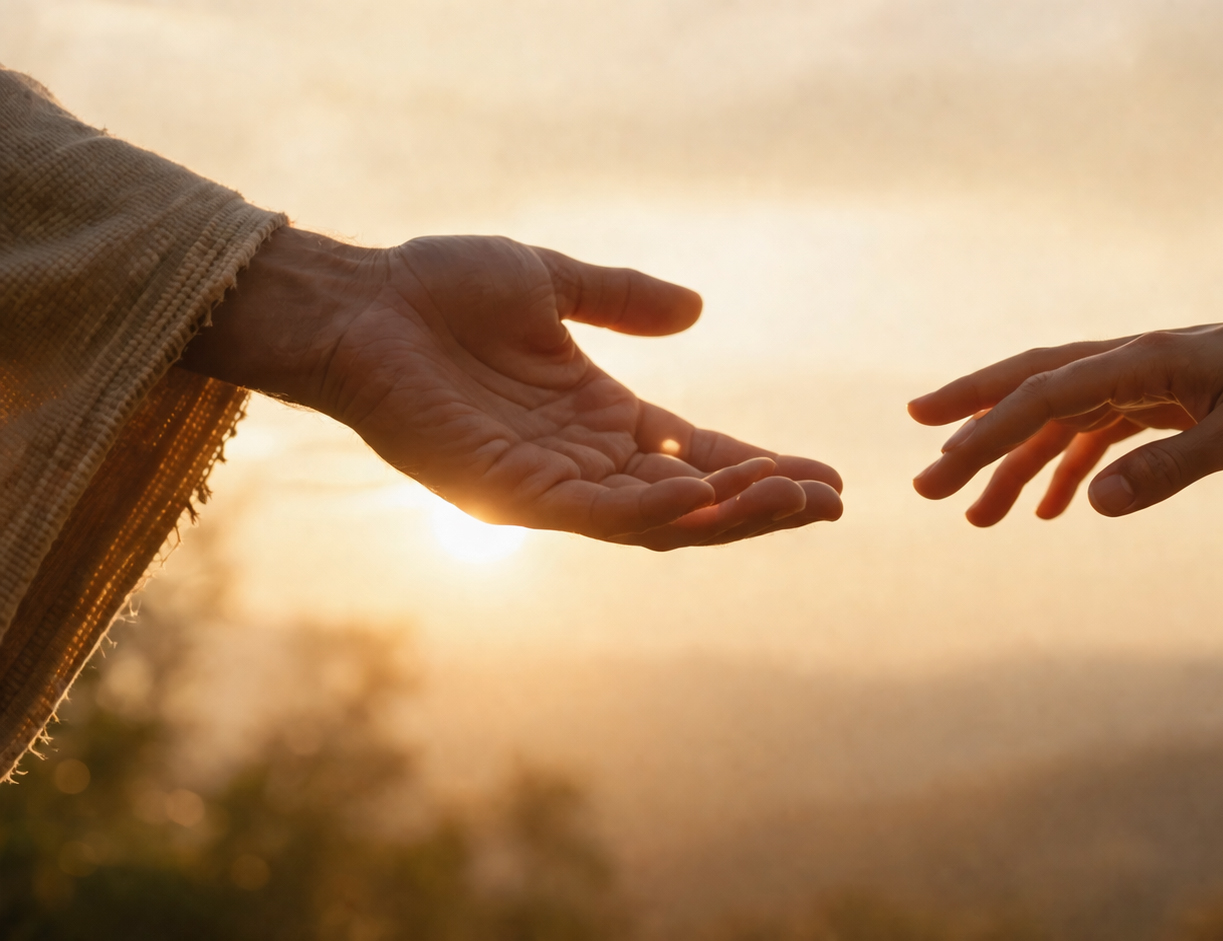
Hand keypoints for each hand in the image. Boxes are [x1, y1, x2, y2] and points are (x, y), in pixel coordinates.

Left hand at [180, 228, 841, 548]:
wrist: (357, 301)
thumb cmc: (438, 289)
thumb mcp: (551, 281)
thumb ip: (622, 297)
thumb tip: (696, 310)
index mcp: (598, 419)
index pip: (698, 455)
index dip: (760, 467)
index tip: (824, 473)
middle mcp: (582, 462)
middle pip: (693, 501)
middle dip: (764, 503)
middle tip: (831, 500)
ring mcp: (548, 484)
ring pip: (658, 520)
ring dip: (729, 514)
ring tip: (799, 500)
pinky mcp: (508, 492)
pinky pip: (596, 516)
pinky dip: (655, 513)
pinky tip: (708, 497)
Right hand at [909, 276, 1222, 522]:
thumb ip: (1170, 467)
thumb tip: (1093, 506)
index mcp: (1144, 359)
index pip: (1046, 393)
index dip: (988, 430)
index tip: (941, 465)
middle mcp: (1130, 361)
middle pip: (1030, 389)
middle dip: (972, 429)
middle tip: (922, 475)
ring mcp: (1140, 380)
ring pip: (1056, 417)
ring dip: (1014, 463)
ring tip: (974, 517)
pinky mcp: (1157, 399)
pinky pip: (1093, 432)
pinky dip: (1065, 468)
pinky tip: (1050, 512)